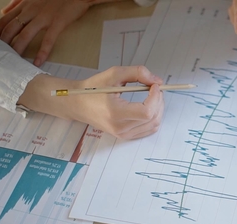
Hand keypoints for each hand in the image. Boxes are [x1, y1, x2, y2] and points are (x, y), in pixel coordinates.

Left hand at [0, 0, 92, 66]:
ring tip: (15, 61)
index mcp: (25, 5)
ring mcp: (44, 17)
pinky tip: (38, 62)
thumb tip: (4, 11)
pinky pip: (48, 39)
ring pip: (25, 35)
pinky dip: (42, 52)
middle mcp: (31, 11)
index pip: (5, 20)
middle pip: (12, 29)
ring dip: (18, 49)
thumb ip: (17, 3)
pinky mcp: (58, 23)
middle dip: (4, 43)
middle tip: (1, 55)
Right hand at [20, 66, 165, 139]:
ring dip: (158, 109)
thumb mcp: (113, 74)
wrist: (77, 104)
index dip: (155, 98)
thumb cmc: (93, 88)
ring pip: (154, 125)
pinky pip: (148, 130)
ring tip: (152, 96)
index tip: (154, 85)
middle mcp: (120, 127)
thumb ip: (137, 73)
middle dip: (159, 101)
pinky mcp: (125, 136)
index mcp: (115, 113)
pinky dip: (154, 118)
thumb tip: (157, 81)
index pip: (146, 111)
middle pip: (153, 118)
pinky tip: (149, 106)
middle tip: (154, 87)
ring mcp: (123, 134)